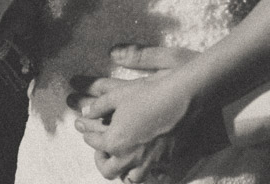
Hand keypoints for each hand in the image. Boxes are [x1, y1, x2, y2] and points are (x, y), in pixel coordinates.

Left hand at [68, 45, 226, 180]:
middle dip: (100, 159)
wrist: (185, 99)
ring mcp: (149, 163)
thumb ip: (99, 105)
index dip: (87, 133)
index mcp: (115, 141)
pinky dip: (144, 172)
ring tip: (122, 158)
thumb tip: (87, 112)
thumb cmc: (151, 93)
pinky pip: (151, 176)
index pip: (93, 142)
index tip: (84, 127)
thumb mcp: (119, 94)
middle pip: (107, 169)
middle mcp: (129, 157)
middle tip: (101, 148)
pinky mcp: (166, 163)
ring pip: (128, 179)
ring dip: (122, 170)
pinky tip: (144, 161)